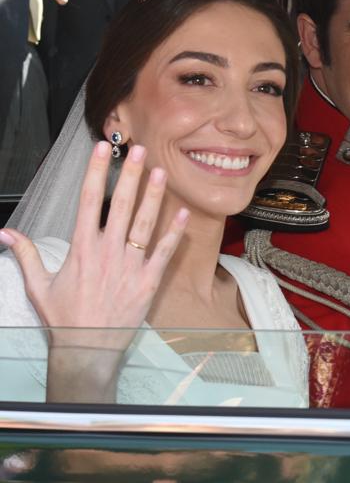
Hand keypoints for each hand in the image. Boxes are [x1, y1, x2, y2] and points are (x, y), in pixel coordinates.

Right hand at [0, 141, 188, 400]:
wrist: (88, 349)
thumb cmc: (65, 317)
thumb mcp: (39, 285)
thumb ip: (25, 255)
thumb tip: (4, 233)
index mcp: (82, 248)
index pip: (89, 200)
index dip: (96, 172)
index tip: (102, 149)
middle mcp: (107, 251)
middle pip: (121, 205)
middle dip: (131, 175)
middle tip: (141, 150)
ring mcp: (130, 265)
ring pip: (145, 224)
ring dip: (154, 196)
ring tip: (162, 172)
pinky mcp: (148, 281)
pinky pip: (164, 252)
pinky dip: (174, 233)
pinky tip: (183, 214)